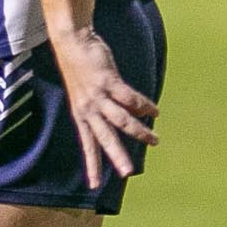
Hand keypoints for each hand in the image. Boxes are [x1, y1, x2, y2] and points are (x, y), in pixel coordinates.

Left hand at [50, 26, 159, 189]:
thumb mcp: (85, 92)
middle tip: (127, 173)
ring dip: (139, 131)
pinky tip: (155, 111)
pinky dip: (143, 105)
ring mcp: (98, 96)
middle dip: (116, 156)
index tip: (93, 185)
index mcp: (81, 114)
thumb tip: (131, 116)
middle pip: (104, 138)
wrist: (71, 41)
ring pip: (122, 120)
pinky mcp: (108, 81)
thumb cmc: (80, 66)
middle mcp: (88, 109)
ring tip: (155, 141)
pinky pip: (129, 98)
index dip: (91, 164)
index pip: (87, 144)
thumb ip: (102, 107)